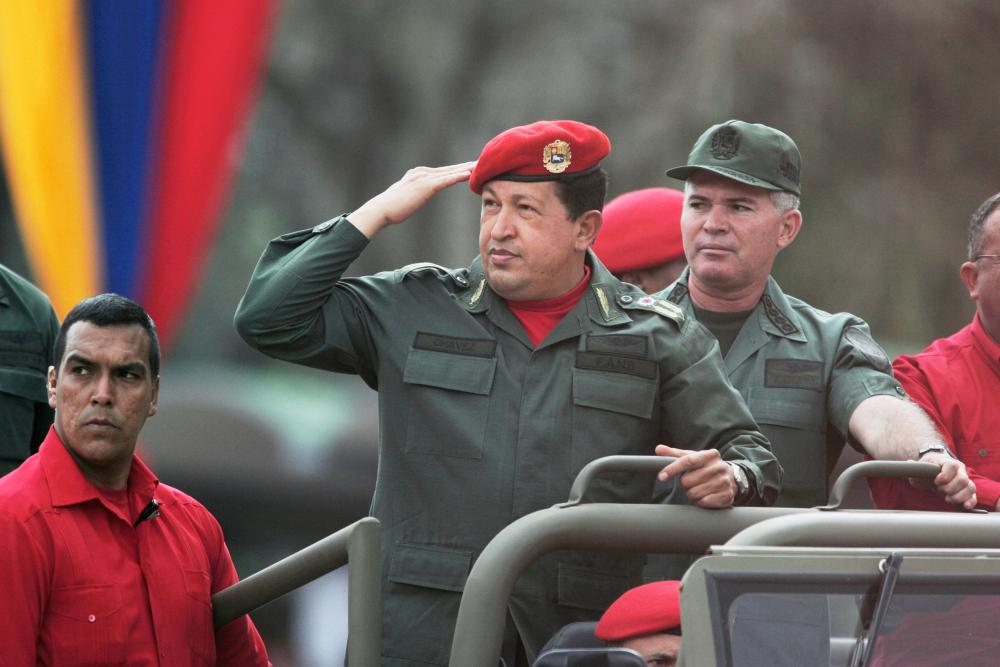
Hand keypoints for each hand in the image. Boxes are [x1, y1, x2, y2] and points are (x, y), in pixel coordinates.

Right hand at [347, 162, 476, 236]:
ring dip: (467, 168)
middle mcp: (423, 172)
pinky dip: (457, 176)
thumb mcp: (407, 197)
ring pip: (451, 172)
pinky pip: (445, 180)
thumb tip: (419, 194)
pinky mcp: (425, 186)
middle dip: (468, 165)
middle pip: (451, 168)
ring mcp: (424, 178)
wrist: (381, 210)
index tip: (473, 166)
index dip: (460, 168)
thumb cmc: (392, 208)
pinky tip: (469, 174)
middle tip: (484, 161)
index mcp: (420, 174)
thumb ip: (416, 192)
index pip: (444, 171)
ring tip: (482, 166)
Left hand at [655, 444, 735, 508]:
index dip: (672, 469)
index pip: (687, 461)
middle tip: (691, 482)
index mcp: (710, 455)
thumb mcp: (693, 457)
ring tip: (698, 488)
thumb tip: (659, 449)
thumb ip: (674, 454)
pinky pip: (704, 502)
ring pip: (695, 493)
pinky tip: (705, 496)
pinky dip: (700, 501)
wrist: (731, 477)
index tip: (661, 476)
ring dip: (692, 494)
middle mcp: (719, 467)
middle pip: (688, 480)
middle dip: (685, 484)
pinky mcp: (727, 495)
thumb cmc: (706, 466)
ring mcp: (724, 481)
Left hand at [910, 453, 976, 509]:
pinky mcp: (967, 491)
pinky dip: (970, 501)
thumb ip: (915, 467)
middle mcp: (960, 470)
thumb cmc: (927, 469)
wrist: (934, 470)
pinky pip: (973, 496)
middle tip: (938, 490)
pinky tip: (965, 506)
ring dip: (958, 496)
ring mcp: (965, 480)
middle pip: (962, 480)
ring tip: (947, 499)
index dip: (945, 475)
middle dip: (949, 488)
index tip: (936, 481)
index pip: (952, 466)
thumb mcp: (920, 467)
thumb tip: (909, 463)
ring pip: (970, 488)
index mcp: (949, 462)